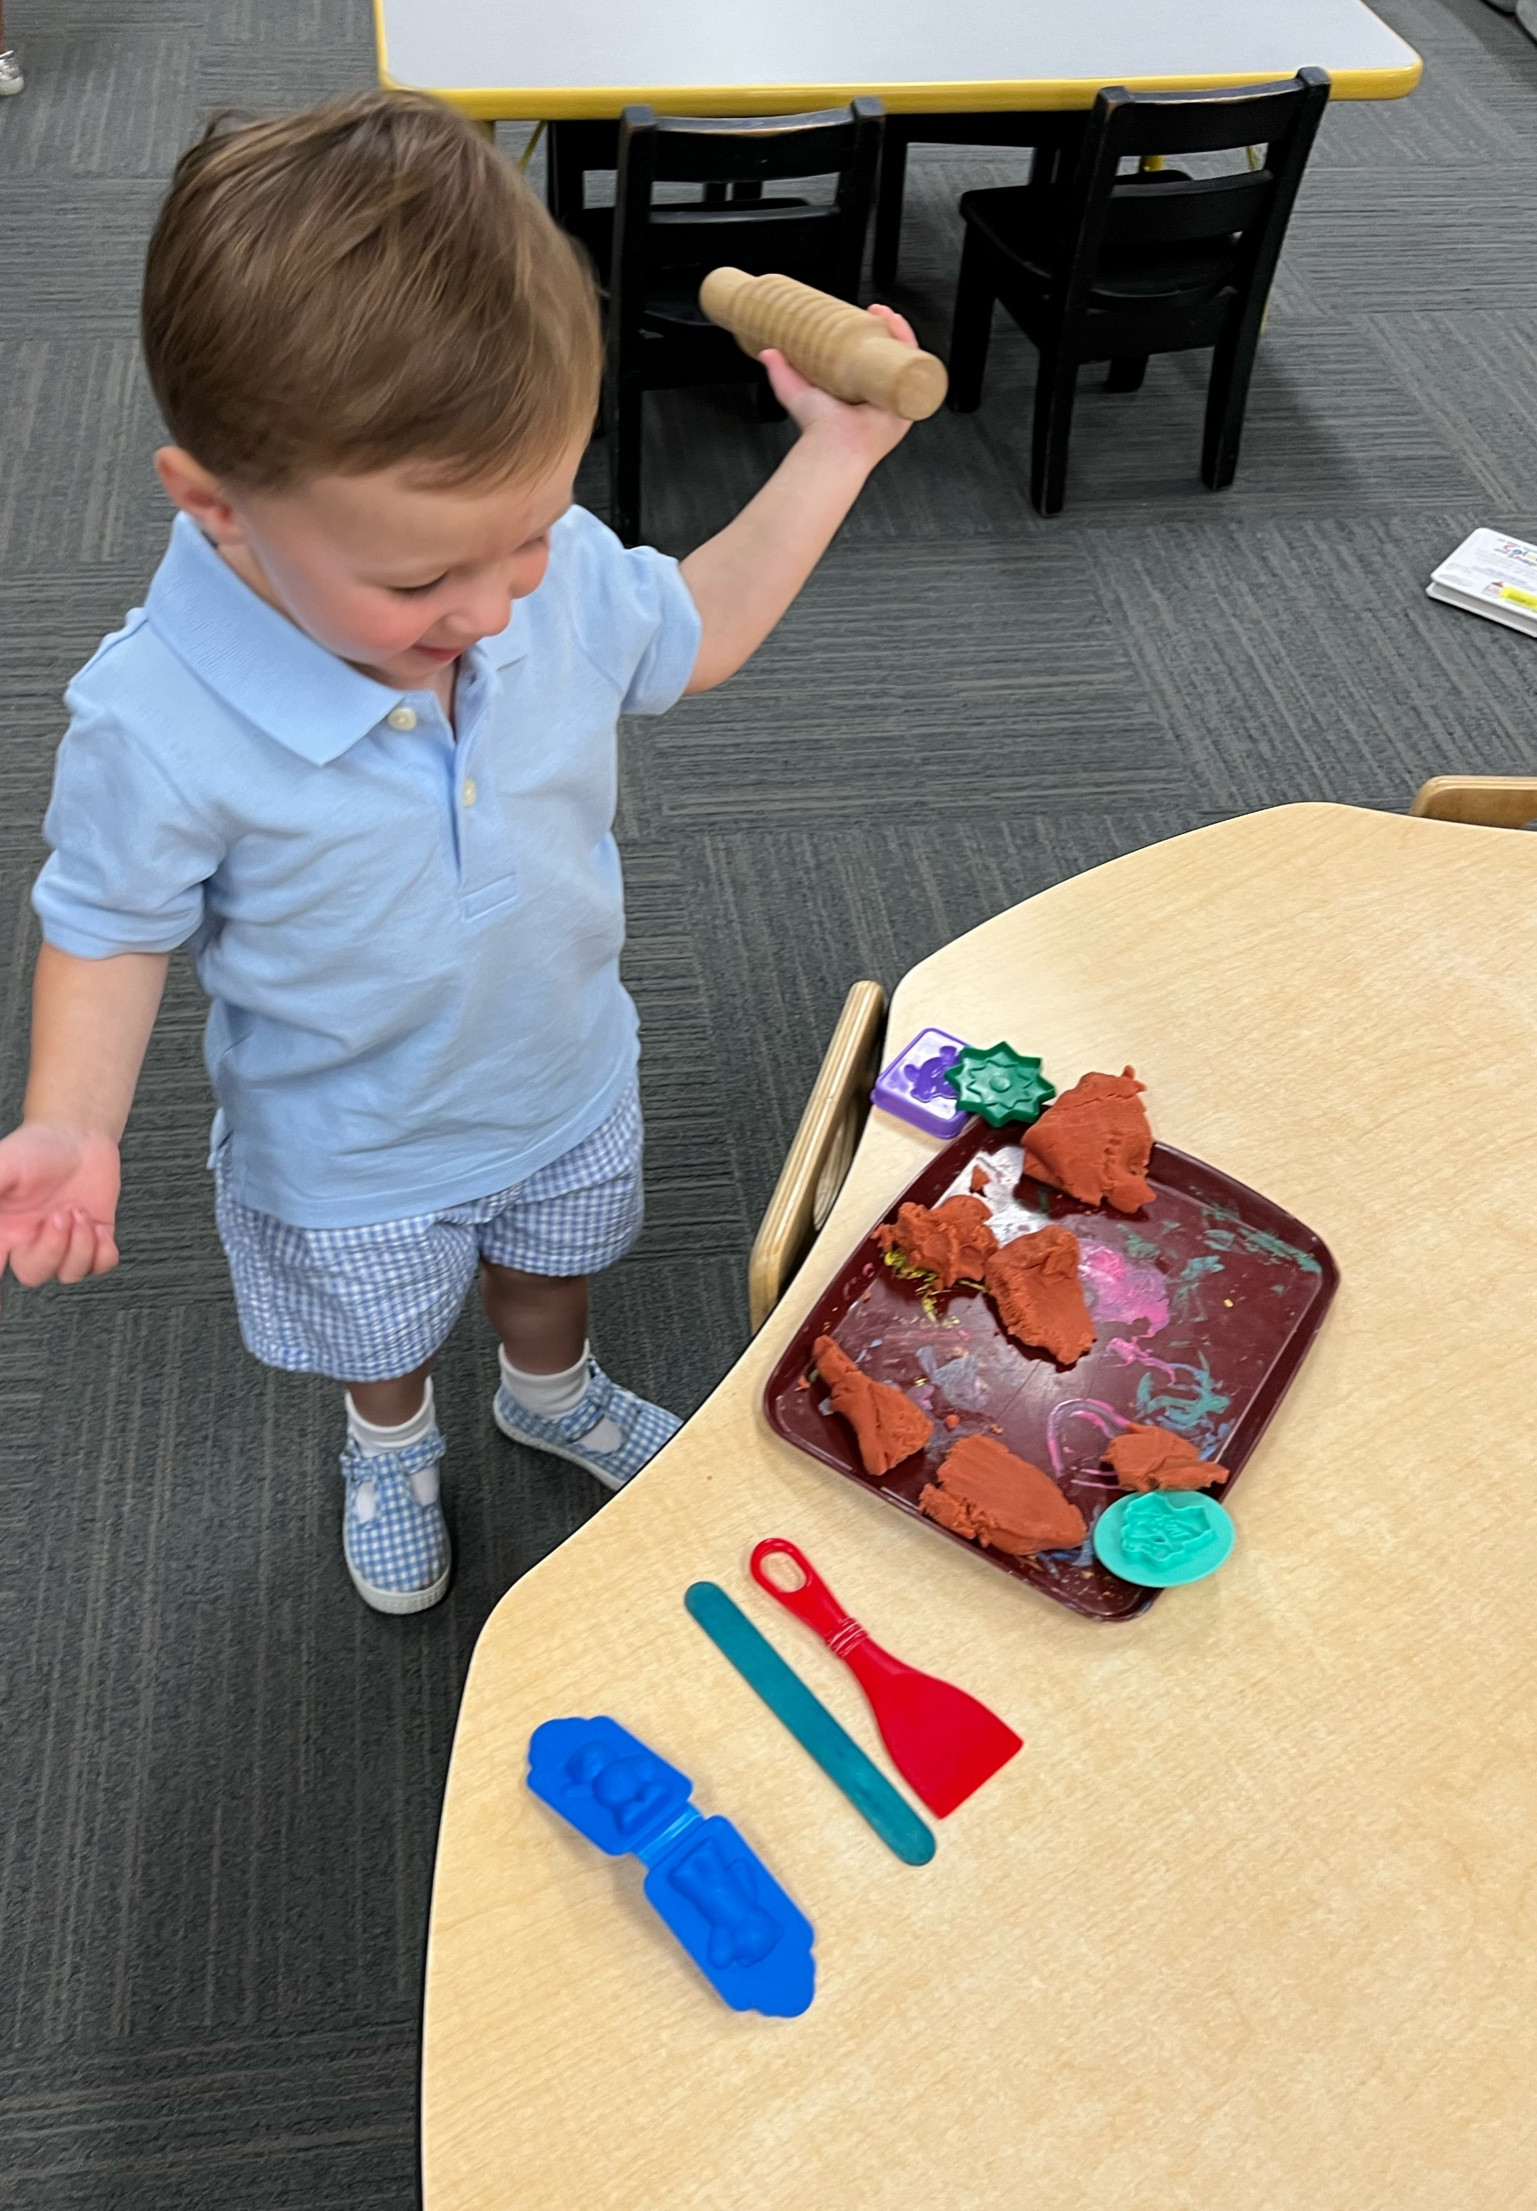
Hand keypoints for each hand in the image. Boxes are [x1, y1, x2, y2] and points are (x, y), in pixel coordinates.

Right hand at [0, 1122, 120, 1302]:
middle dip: (49, 1250)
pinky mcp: (95, 1237)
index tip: (2, 1313)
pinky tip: (98, 1227)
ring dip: (79, 1245)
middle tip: (59, 1215)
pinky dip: (103, 1252)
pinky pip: (101, 1266)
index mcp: (1, 1232)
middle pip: (32, 1275)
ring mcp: (63, 1242)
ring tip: (78, 1211)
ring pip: (69, 1273)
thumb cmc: (34, 1148)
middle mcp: (29, 1241)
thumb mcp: (2, 1167)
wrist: (78, 1134)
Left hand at [760, 303, 920, 466]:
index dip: (870, 336)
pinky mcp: (906, 401)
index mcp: (858, 393)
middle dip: (888, 330)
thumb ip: (781, 372)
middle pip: (890, 356)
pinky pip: (917, 371)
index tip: (861, 316)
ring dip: (900, 333)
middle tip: (877, 311)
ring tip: (889, 315)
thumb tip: (768, 352)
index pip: (869, 359)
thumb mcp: (796, 392)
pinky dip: (912, 348)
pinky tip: (902, 330)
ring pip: (905, 359)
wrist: (834, 443)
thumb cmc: (818, 428)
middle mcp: (878, 396)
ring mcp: (894, 398)